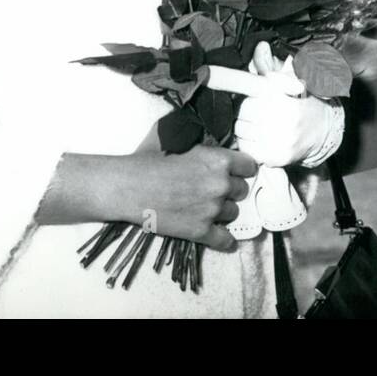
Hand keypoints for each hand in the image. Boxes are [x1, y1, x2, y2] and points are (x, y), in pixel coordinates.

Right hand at [124, 145, 257, 250]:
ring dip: (223, 211)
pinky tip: (218, 235)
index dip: (240, 169)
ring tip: (205, 208)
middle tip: (213, 189)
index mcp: (218, 160)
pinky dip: (223, 239)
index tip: (234, 172)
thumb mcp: (178, 140)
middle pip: (242, 191)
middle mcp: (220, 185)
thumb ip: (199, 142)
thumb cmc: (147, 160)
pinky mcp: (200, 231)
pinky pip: (224, 240)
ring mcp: (212, 210)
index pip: (248, 166)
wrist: (128, 187)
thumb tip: (206, 134)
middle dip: (230, 190)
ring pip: (232, 214)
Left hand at [233, 42, 344, 167]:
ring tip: (263, 123)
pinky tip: (263, 137)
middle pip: (242, 110)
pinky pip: (246, 148)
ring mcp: (276, 140)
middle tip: (262, 108)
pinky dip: (250, 143)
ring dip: (247, 126)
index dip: (230, 81)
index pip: (247, 87)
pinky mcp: (274, 157)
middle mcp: (278, 118)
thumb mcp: (291, 79)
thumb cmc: (305, 102)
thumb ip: (270, 66)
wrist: (324, 132)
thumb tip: (260, 47)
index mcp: (281, 95)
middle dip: (248, 108)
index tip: (209, 75)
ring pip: (240, 130)